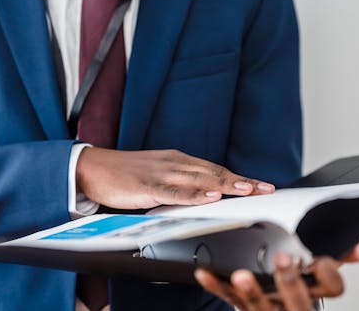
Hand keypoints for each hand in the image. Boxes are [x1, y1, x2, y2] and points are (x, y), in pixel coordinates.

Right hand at [76, 148, 274, 209]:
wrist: (92, 167)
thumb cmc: (124, 174)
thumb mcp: (157, 176)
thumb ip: (178, 184)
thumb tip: (200, 196)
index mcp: (177, 161)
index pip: (214, 170)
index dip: (238, 178)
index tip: (260, 185)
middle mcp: (174, 163)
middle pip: (213, 172)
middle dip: (241, 181)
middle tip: (265, 188)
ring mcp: (161, 173)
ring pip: (199, 179)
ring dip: (225, 185)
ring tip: (247, 190)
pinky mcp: (147, 185)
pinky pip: (174, 191)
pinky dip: (194, 194)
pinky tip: (209, 196)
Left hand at [194, 243, 358, 310]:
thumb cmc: (295, 299)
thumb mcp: (316, 284)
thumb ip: (333, 263)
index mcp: (311, 298)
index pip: (330, 290)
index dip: (326, 275)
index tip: (319, 260)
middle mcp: (289, 307)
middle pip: (295, 300)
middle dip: (289, 281)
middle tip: (282, 259)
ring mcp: (264, 309)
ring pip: (257, 304)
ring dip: (250, 290)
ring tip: (242, 275)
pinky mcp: (241, 307)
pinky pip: (227, 299)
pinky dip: (215, 285)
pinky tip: (203, 273)